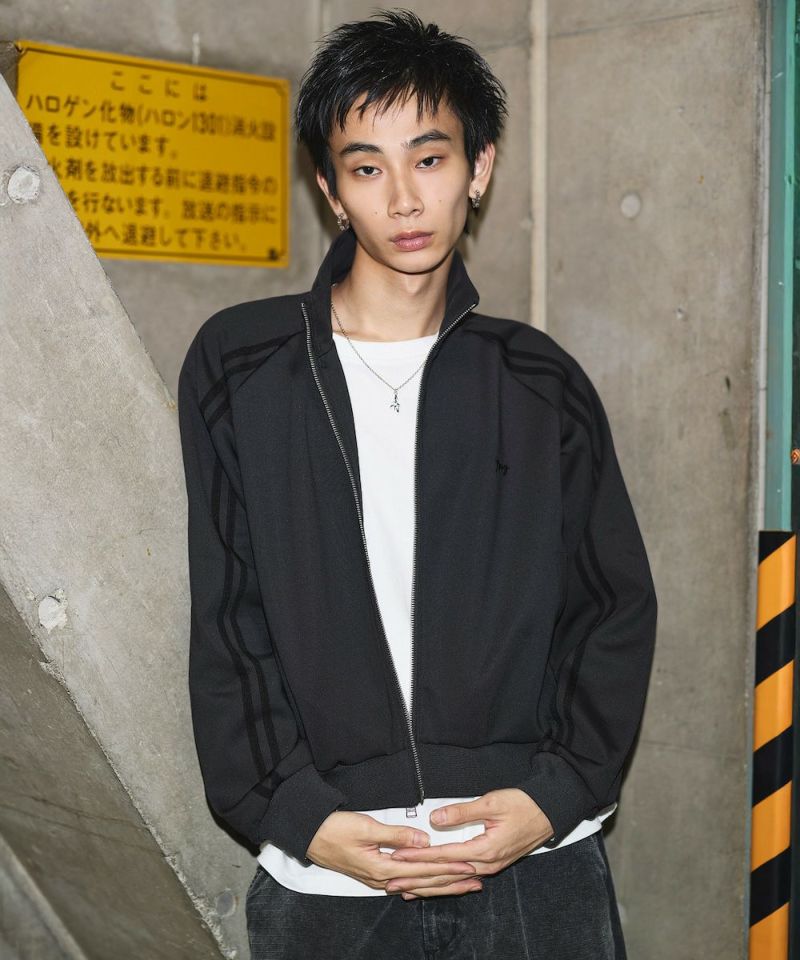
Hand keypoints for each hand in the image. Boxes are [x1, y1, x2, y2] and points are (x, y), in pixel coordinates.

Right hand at [305, 811, 483, 896]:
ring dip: (441, 885)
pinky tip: (430, 886)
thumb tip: (424, 840)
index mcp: (383, 868)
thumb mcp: (366, 828)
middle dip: (452, 882)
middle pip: (424, 883)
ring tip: (463, 885)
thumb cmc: (334, 830)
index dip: (448, 867)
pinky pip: (406, 882)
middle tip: (476, 880)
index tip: (469, 866)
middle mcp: (382, 878)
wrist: (309, 835)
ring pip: (416, 885)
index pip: (424, 869)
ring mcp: (378, 878)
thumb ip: (396, 835)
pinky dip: (422, 883)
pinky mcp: (374, 872)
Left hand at [385, 788, 554, 898]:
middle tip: (393, 882)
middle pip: (446, 875)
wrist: (549, 812)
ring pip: (454, 879)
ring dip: (430, 883)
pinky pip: (463, 875)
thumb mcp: (492, 803)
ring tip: (407, 888)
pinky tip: (435, 882)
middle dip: (418, 878)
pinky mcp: (492, 863)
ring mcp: (491, 866)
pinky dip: (446, 879)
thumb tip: (436, 818)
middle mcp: (487, 864)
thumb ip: (462, 811)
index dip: (419, 856)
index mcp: (485, 850)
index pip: (444, 856)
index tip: (399, 857)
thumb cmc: (524, 805)